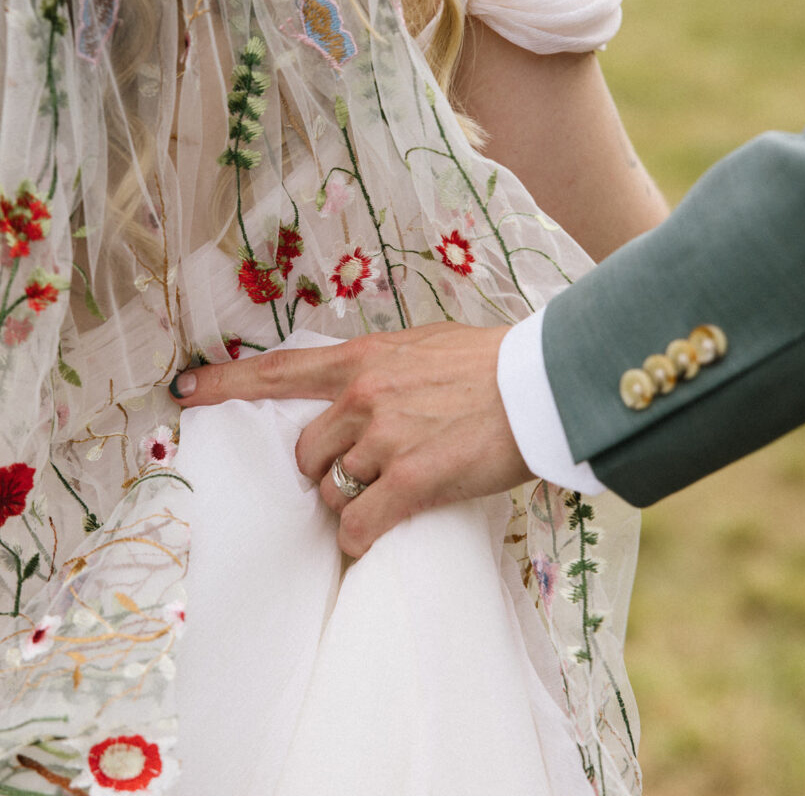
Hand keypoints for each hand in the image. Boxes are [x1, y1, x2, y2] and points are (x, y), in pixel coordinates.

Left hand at [169, 323, 532, 555]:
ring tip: (388, 494)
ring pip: (331, 490)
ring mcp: (383, 439)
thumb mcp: (423, 346)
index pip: (279, 370)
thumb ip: (380, 366)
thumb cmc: (488, 363)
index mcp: (362, 360)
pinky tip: (374, 535)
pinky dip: (359, 537)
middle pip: (306, 452)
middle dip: (323, 468)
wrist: (539, 384)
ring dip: (348, 500)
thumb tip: (355, 389)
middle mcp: (362, 398)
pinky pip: (358, 524)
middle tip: (359, 472)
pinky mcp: (411, 480)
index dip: (226, 382)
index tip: (186, 390)